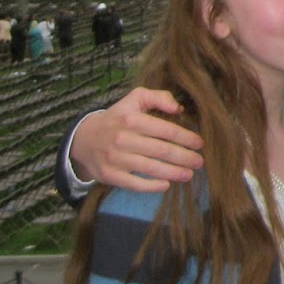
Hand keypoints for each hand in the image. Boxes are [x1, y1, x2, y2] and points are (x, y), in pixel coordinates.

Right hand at [70, 88, 204, 191]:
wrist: (83, 138)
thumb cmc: (118, 118)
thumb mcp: (135, 99)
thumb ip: (158, 97)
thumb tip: (177, 108)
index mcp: (131, 119)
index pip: (165, 130)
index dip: (185, 137)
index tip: (199, 144)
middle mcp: (122, 139)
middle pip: (161, 150)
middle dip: (184, 157)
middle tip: (199, 162)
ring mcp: (115, 159)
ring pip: (150, 168)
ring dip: (173, 173)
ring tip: (189, 174)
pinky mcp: (109, 175)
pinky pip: (133, 184)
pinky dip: (151, 186)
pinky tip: (166, 185)